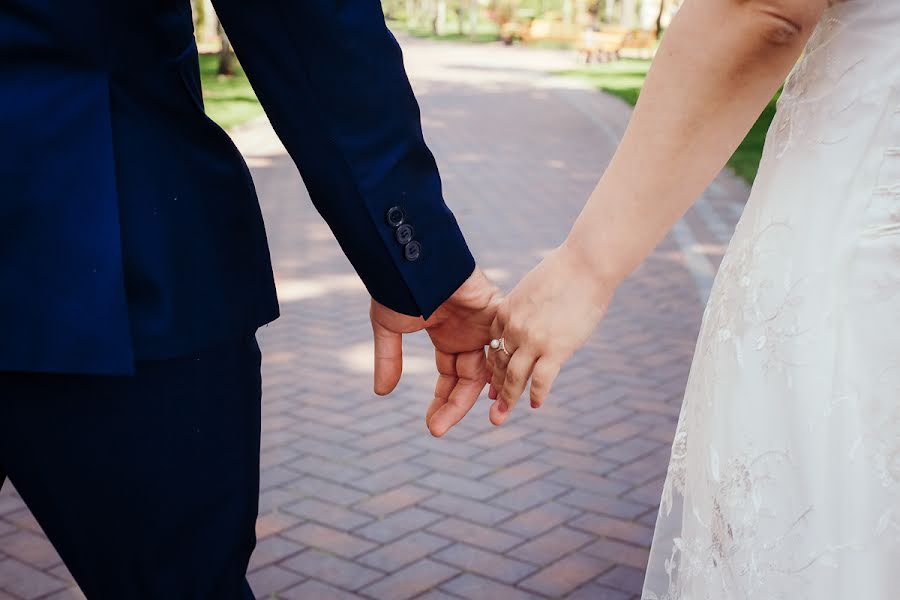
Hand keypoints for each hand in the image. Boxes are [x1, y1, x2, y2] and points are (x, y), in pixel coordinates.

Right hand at [370, 267, 500, 436]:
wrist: (410, 255)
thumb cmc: (398, 285)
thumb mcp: (389, 328)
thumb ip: (389, 359)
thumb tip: (382, 392)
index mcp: (446, 335)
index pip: (450, 376)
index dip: (443, 402)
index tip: (433, 426)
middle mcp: (467, 332)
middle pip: (469, 378)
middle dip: (455, 405)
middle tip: (438, 430)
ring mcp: (482, 322)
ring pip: (488, 367)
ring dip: (480, 394)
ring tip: (473, 419)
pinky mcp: (493, 310)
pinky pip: (503, 343)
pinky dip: (500, 367)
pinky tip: (490, 391)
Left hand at [486, 242, 614, 425]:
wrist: (585, 266)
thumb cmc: (565, 272)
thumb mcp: (532, 289)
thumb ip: (525, 308)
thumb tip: (531, 317)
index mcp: (505, 312)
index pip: (493, 345)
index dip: (492, 364)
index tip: (491, 379)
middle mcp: (513, 328)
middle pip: (499, 363)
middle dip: (495, 386)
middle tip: (492, 405)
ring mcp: (533, 341)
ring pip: (514, 377)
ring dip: (507, 398)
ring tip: (502, 415)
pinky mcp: (555, 349)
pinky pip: (541, 380)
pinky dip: (537, 394)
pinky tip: (535, 404)